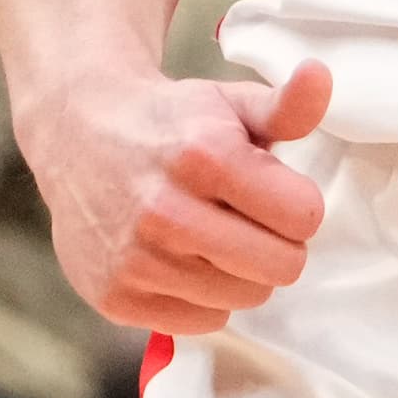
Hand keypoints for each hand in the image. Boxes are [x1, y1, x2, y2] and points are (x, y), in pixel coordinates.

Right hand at [26, 59, 331, 333]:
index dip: (297, 203)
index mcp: (205, 156)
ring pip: (246, 297)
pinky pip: (203, 321)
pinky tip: (181, 258)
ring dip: (241, 271)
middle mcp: (167, 212)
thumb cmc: (167, 122)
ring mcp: (137, 260)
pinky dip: (203, 296)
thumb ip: (287, 104)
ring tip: (213, 236)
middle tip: (247, 218)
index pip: (305, 217)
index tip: (273, 191)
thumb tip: (321, 76)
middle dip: (276, 241)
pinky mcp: (116, 296)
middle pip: (282, 266)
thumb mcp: (227, 103)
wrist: (75, 135)